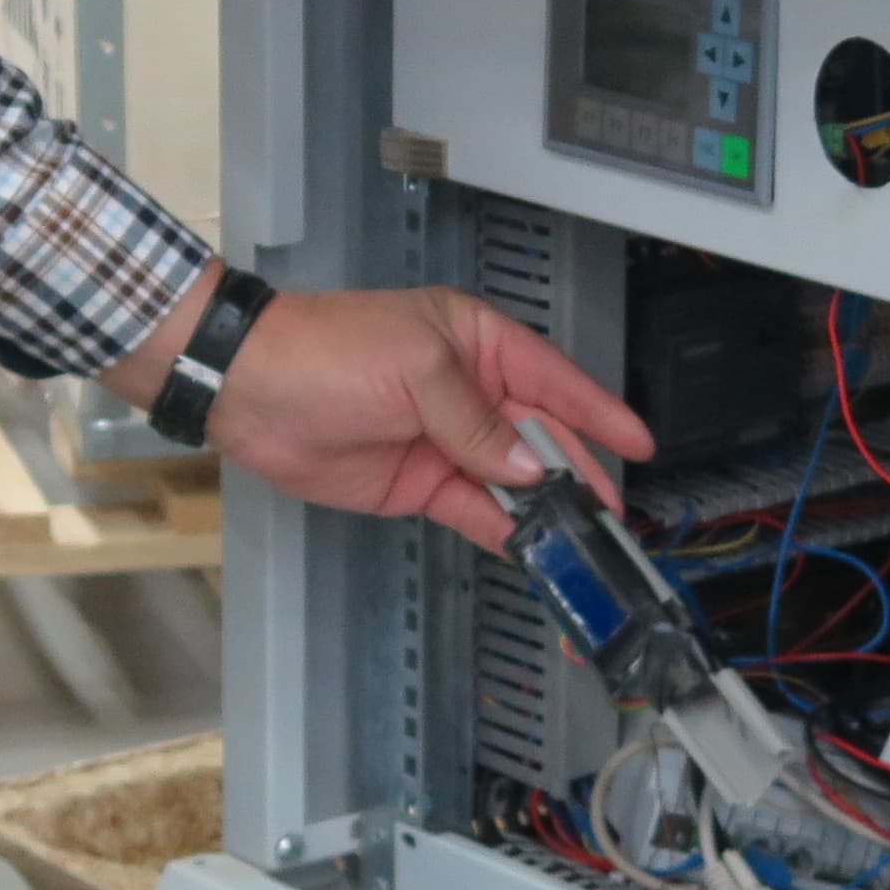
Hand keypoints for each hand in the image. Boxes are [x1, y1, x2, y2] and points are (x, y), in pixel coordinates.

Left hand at [113, 275, 653, 549]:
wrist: (250, 389)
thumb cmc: (329, 351)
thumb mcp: (417, 368)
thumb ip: (477, 423)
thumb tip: (531, 468)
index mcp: (477, 342)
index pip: (554, 379)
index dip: (598, 412)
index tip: (639, 445)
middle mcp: (469, 391)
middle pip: (540, 436)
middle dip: (577, 472)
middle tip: (612, 514)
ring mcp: (444, 441)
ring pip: (511, 480)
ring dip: (543, 509)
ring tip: (583, 541)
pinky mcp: (418, 484)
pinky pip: (474, 509)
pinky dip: (503, 529)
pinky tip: (532, 547)